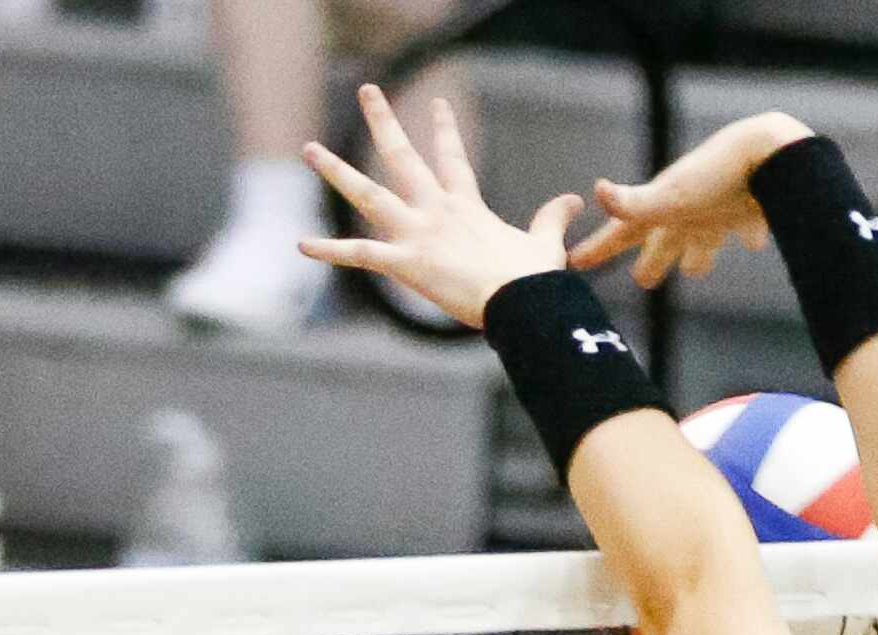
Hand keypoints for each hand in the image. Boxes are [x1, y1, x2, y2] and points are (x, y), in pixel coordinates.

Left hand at [300, 87, 579, 327]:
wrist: (523, 302)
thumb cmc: (534, 279)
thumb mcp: (545, 244)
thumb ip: (552, 219)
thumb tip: (575, 199)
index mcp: (466, 206)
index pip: (452, 158)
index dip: (445, 129)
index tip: (437, 103)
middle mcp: (436, 211)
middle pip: (403, 156)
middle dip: (383, 121)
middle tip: (367, 90)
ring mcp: (418, 234)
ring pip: (368, 194)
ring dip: (336, 171)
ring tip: (310, 149)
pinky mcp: (407, 263)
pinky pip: (361, 254)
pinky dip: (330, 250)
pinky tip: (301, 244)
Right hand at [566, 112, 808, 287]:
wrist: (766, 152)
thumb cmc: (715, 176)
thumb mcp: (670, 197)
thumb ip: (633, 203)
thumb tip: (598, 191)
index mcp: (663, 209)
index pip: (622, 232)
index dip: (598, 247)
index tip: (574, 261)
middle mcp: (688, 211)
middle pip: (664, 241)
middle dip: (652, 258)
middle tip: (642, 279)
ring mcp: (719, 210)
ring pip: (703, 238)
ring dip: (697, 253)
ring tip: (694, 269)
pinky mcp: (750, 209)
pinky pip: (746, 226)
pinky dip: (747, 234)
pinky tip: (753, 242)